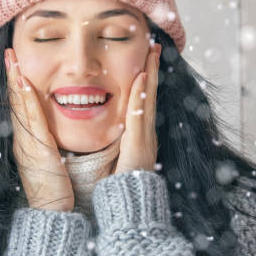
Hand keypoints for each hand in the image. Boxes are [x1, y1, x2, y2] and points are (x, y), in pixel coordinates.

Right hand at [5, 48, 74, 212]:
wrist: (52, 215)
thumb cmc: (56, 192)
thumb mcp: (52, 163)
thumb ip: (51, 146)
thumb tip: (55, 135)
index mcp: (28, 142)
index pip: (22, 107)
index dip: (18, 85)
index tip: (17, 64)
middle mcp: (23, 140)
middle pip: (16, 102)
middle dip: (12, 76)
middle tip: (9, 53)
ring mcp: (26, 145)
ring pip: (19, 107)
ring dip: (16, 81)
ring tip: (12, 59)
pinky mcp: (36, 150)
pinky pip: (30, 120)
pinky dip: (25, 100)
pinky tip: (25, 83)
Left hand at [110, 42, 161, 175]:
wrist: (126, 210)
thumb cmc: (115, 187)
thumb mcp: (111, 158)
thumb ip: (110, 142)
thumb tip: (101, 125)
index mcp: (136, 137)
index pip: (139, 101)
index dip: (143, 79)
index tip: (144, 58)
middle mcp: (144, 135)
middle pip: (148, 96)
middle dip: (151, 70)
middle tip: (154, 46)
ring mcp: (145, 140)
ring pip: (147, 101)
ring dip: (150, 75)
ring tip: (152, 53)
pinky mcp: (140, 147)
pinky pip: (139, 116)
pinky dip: (141, 97)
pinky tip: (140, 78)